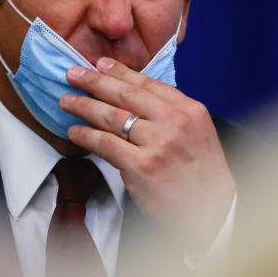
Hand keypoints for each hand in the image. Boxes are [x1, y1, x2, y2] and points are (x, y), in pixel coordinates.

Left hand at [59, 57, 234, 258]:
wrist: (211, 211)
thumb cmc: (200, 173)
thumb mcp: (196, 133)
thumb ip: (169, 113)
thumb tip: (132, 94)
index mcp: (189, 110)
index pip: (148, 84)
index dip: (120, 72)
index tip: (100, 64)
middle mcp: (174, 123)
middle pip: (126, 95)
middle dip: (94, 82)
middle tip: (73, 74)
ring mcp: (158, 144)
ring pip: (111, 117)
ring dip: (83, 106)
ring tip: (66, 101)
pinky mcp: (141, 166)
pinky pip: (105, 144)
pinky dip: (85, 136)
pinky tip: (74, 131)